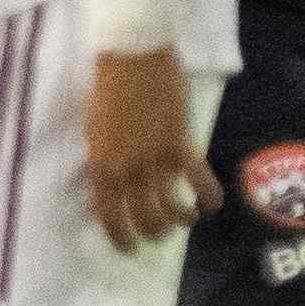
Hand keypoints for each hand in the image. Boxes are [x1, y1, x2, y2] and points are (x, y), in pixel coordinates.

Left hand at [82, 46, 212, 251]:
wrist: (133, 57)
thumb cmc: (108, 89)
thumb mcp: (94, 130)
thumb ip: (102, 160)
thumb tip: (107, 186)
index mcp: (100, 166)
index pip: (108, 216)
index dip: (120, 238)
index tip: (130, 248)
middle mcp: (127, 170)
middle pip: (143, 219)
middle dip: (154, 233)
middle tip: (160, 234)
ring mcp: (155, 160)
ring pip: (172, 209)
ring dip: (180, 220)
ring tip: (185, 220)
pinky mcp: (181, 146)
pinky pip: (200, 183)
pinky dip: (208, 198)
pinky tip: (210, 203)